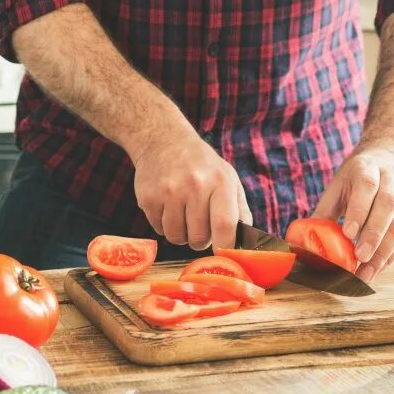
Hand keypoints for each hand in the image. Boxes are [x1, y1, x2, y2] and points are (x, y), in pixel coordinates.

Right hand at [132, 132, 251, 250]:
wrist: (164, 141)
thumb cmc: (202, 165)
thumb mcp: (228, 178)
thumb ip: (240, 210)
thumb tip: (245, 242)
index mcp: (219, 181)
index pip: (224, 225)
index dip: (224, 246)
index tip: (222, 252)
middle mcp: (194, 185)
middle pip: (198, 238)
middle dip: (200, 240)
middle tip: (200, 226)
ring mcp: (169, 192)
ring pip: (176, 238)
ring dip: (181, 234)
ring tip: (184, 216)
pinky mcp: (148, 198)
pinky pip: (159, 230)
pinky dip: (165, 225)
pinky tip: (169, 207)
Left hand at [313, 145, 393, 281]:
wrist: (392, 156)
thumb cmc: (358, 175)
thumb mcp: (339, 184)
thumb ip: (325, 210)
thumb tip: (304, 240)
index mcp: (369, 168)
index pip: (367, 188)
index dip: (359, 211)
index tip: (348, 234)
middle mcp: (393, 179)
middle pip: (387, 207)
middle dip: (374, 235)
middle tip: (360, 258)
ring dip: (384, 251)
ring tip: (367, 272)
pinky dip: (392, 254)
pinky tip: (378, 268)